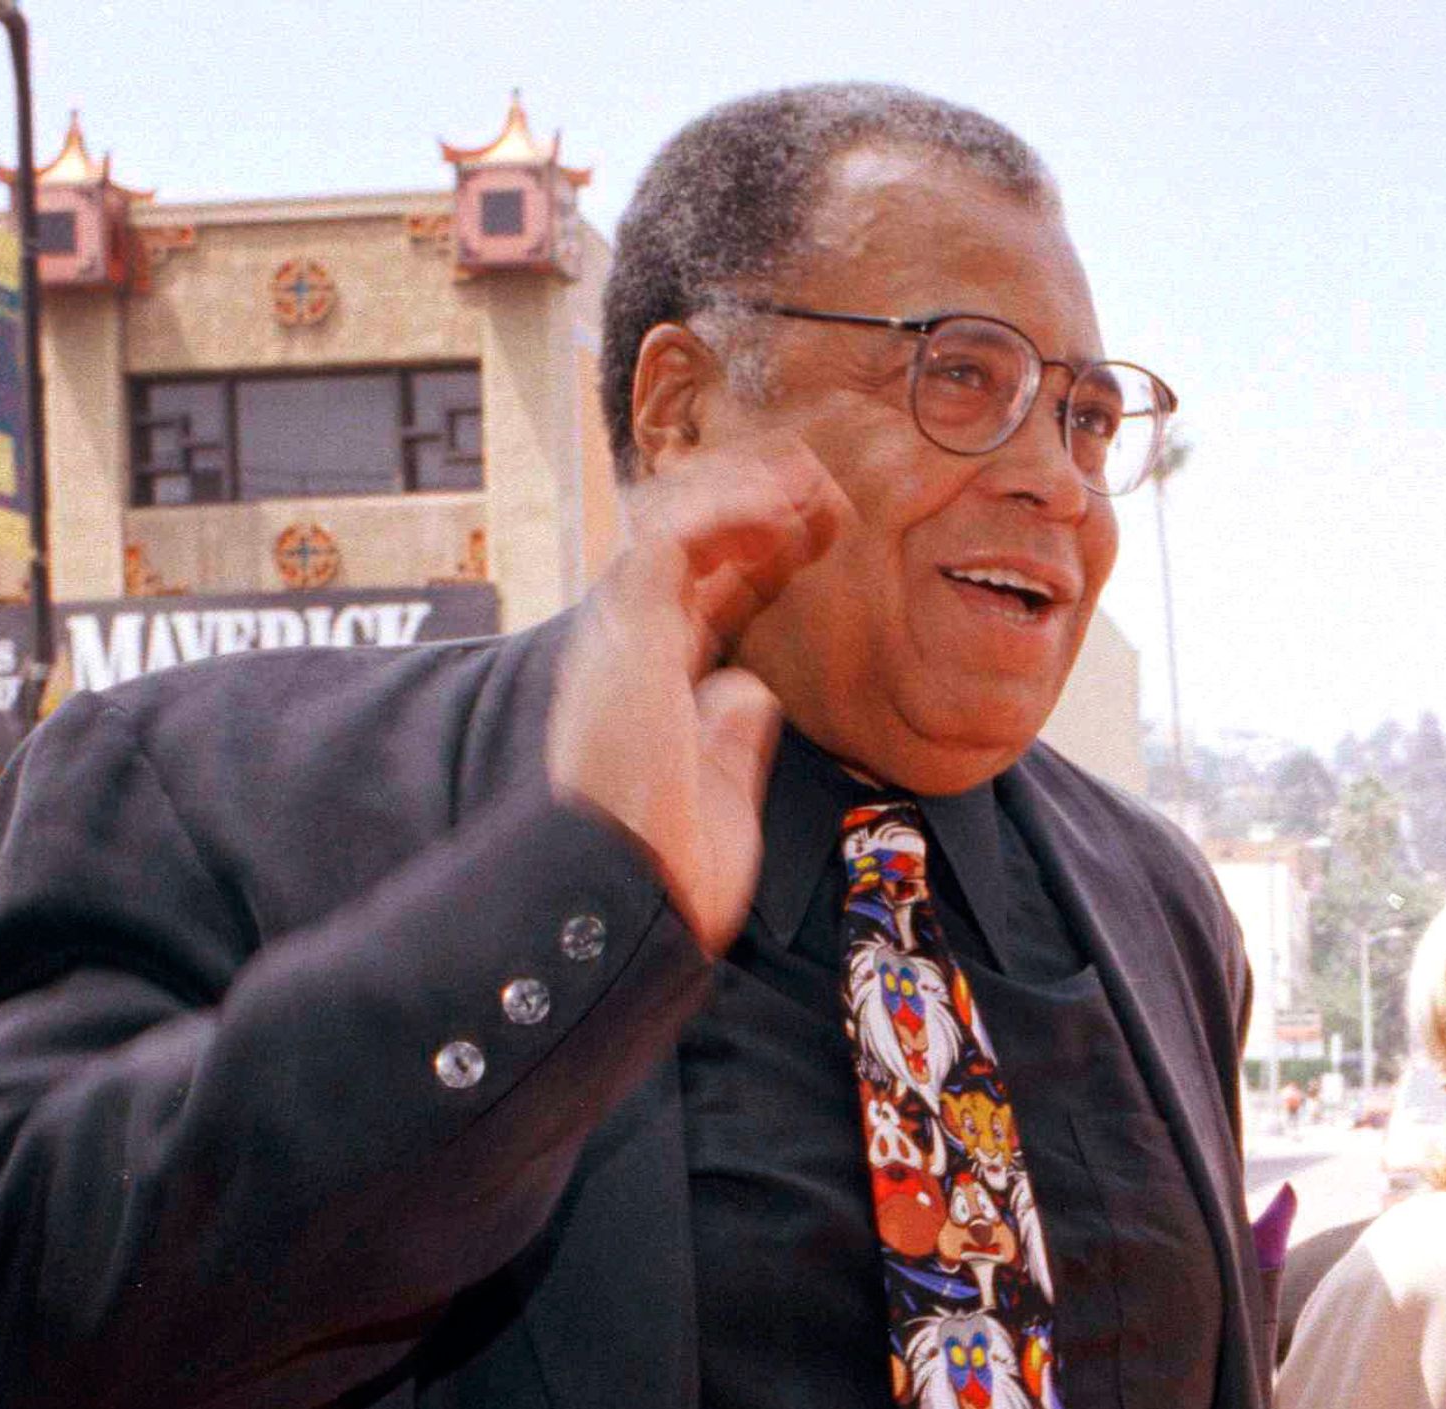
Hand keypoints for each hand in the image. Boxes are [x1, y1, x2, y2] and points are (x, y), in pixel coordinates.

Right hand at [547, 442, 850, 956]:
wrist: (632, 893)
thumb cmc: (669, 865)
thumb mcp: (722, 795)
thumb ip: (730, 737)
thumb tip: (749, 690)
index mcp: (652, 684)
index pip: (702, 595)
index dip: (757, 558)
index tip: (818, 537)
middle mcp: (630, 648)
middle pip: (687, 550)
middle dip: (751, 511)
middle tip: (821, 492)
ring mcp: (624, 634)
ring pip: (671, 526)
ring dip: (741, 492)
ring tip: (806, 478)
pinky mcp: (629, 628)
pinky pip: (671, 537)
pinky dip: (724, 509)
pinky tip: (778, 503)